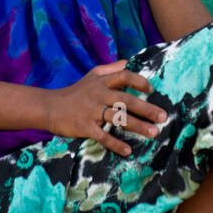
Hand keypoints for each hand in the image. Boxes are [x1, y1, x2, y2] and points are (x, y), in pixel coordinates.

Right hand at [43, 59, 167, 155]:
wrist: (50, 107)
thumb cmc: (75, 92)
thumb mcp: (91, 75)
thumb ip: (110, 69)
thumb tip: (128, 61)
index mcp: (101, 81)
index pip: (124, 76)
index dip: (139, 81)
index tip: (151, 90)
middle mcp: (98, 94)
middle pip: (126, 99)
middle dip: (146, 108)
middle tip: (163, 117)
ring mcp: (91, 111)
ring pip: (118, 118)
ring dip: (137, 125)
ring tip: (153, 133)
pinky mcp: (84, 126)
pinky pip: (102, 136)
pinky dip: (115, 143)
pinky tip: (127, 150)